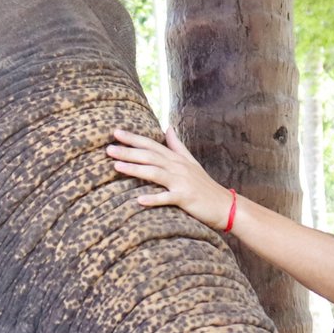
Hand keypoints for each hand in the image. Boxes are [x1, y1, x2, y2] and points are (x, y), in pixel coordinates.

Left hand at [106, 127, 233, 229]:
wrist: (225, 205)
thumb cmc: (204, 185)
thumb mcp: (190, 162)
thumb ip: (177, 145)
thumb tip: (167, 127)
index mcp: (176, 159)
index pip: (152, 145)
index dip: (134, 138)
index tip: (116, 132)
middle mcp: (178, 167)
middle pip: (150, 156)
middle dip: (128, 151)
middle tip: (108, 148)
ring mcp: (182, 182)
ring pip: (155, 173)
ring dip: (136, 169)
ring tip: (117, 167)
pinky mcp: (186, 198)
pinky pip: (167, 198)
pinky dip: (154, 198)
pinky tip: (139, 200)